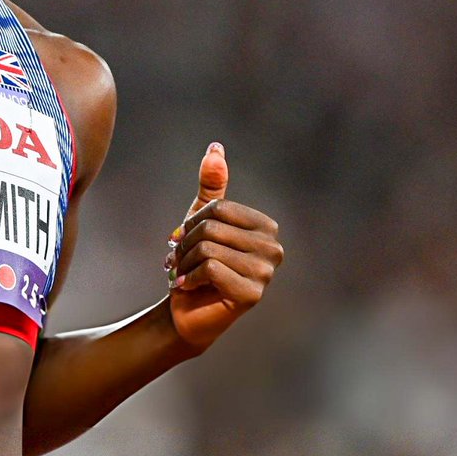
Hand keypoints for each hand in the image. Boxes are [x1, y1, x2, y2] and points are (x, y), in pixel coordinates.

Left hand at [164, 142, 282, 351]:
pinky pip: (210, 269)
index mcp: (266, 227)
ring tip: (185, 273)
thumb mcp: (201, 220)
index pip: (218, 208)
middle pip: (212, 228)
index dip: (192, 222)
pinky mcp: (252, 295)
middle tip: (182, 259)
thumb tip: (216, 147)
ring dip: (184, 262)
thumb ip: (212, 186)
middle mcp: (274, 249)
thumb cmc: (197, 262)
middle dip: (185, 244)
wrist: (186, 309)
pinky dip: (189, 277)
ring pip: (208, 248)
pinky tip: (190, 286)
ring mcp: (266, 273)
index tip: (187, 239)